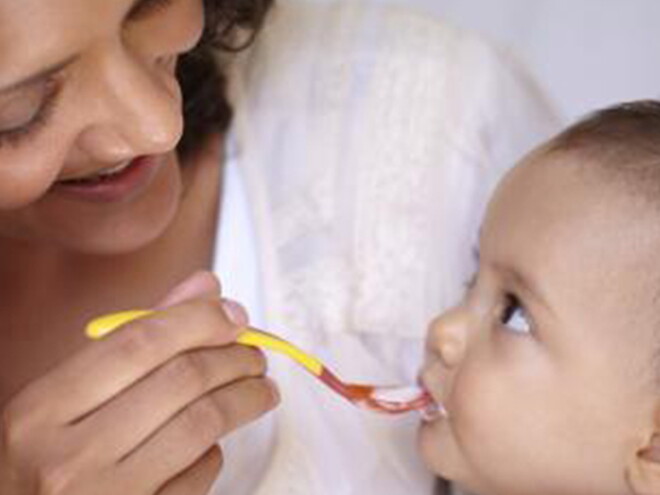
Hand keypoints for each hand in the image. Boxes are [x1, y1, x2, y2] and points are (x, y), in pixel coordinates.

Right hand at [0, 271, 278, 494]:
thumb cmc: (48, 461)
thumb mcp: (66, 400)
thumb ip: (135, 338)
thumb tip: (204, 289)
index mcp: (42, 411)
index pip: (138, 341)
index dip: (198, 319)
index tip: (234, 316)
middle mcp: (68, 457)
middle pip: (180, 380)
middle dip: (233, 358)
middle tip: (254, 354)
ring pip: (201, 425)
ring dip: (244, 398)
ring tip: (261, 388)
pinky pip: (199, 476)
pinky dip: (217, 450)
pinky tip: (216, 440)